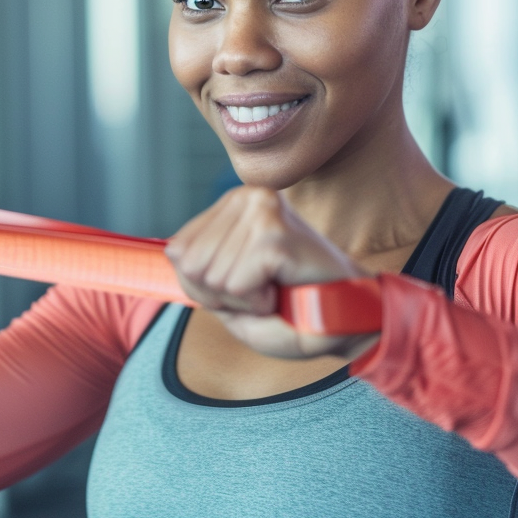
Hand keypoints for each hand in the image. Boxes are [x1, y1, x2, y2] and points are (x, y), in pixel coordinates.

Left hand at [165, 186, 379, 359]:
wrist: (345, 320)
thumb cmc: (290, 308)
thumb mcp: (228, 289)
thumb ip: (196, 270)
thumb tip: (172, 255)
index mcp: (232, 203)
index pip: (177, 252)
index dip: (204, 286)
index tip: (245, 285)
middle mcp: (247, 197)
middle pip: (190, 266)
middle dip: (221, 295)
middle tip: (263, 289)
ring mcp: (262, 212)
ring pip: (211, 278)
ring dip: (242, 300)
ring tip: (276, 288)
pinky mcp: (274, 236)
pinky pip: (234, 286)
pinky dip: (256, 302)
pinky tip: (283, 289)